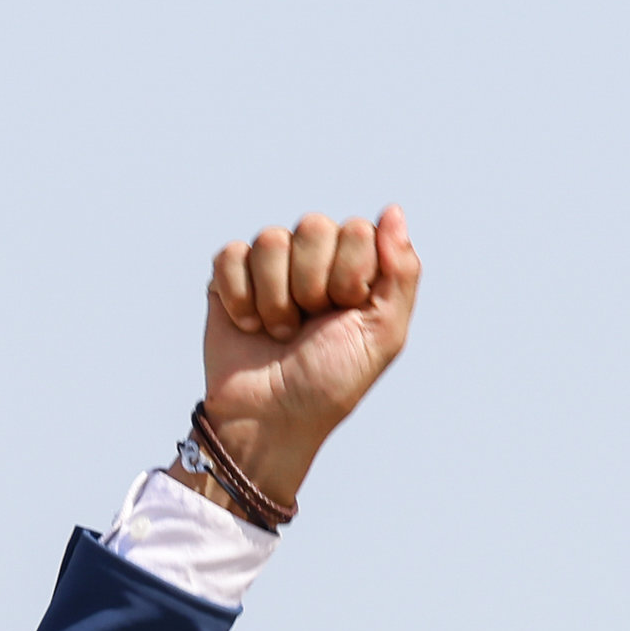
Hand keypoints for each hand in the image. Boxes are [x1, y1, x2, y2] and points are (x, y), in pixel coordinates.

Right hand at [200, 207, 421, 509]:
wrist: (272, 419)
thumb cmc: (330, 383)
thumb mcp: (382, 335)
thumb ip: (400, 272)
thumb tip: (393, 211)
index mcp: (354, 268)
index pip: (358, 230)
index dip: (350, 275)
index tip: (345, 313)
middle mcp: (313, 259)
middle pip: (314, 225)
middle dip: (313, 285)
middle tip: (310, 324)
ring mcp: (269, 265)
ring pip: (271, 240)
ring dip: (276, 300)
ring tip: (279, 332)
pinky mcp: (229, 275)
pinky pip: (232, 256)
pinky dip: (241, 300)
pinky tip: (249, 327)